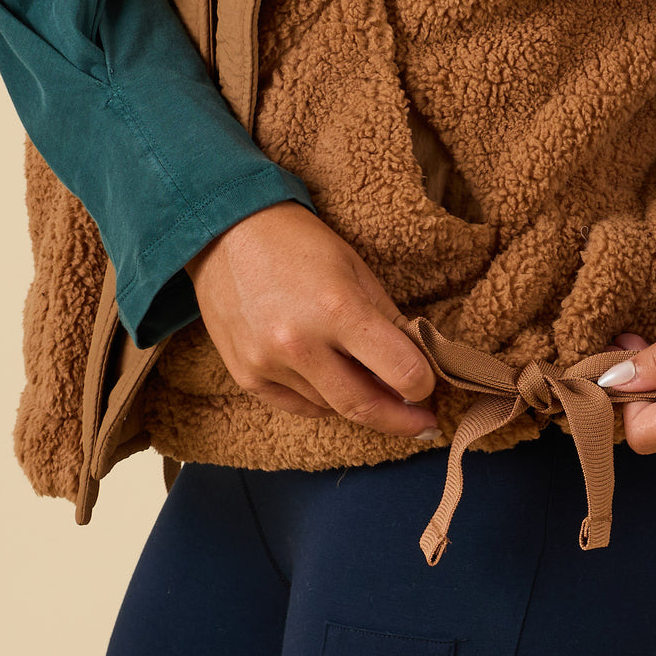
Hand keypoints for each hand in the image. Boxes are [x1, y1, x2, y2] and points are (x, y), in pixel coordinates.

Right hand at [184, 201, 439, 437]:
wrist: (226, 232)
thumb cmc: (299, 244)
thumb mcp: (356, 270)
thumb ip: (390, 322)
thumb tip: (420, 364)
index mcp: (338, 310)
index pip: (401, 372)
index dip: (423, 384)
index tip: (429, 387)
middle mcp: (300, 345)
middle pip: (365, 406)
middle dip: (401, 419)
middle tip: (423, 424)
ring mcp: (268, 364)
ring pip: (332, 407)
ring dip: (358, 401)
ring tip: (371, 384)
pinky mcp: (246, 376)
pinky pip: (299, 406)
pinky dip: (323, 401)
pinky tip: (333, 384)